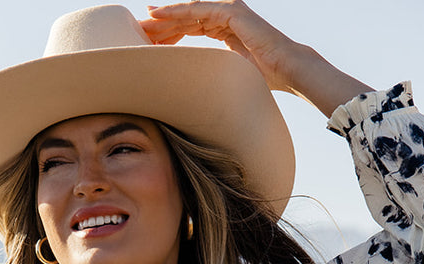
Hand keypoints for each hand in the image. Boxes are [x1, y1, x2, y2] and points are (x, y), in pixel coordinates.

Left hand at [142, 1, 302, 91]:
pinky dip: (177, 10)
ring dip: (164, 15)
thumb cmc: (261, 79)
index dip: (168, 33)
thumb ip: (209, 73)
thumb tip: (190, 94)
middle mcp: (224, 16)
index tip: (147, 42)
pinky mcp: (231, 10)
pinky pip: (197, 8)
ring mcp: (227, 10)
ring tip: (143, 20)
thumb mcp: (226, 74)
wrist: (285, 70)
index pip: (189, 28)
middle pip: (186, 17)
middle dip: (162, 24)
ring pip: (188, 11)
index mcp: (222, 30)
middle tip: (138, 30)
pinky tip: (158, 13)